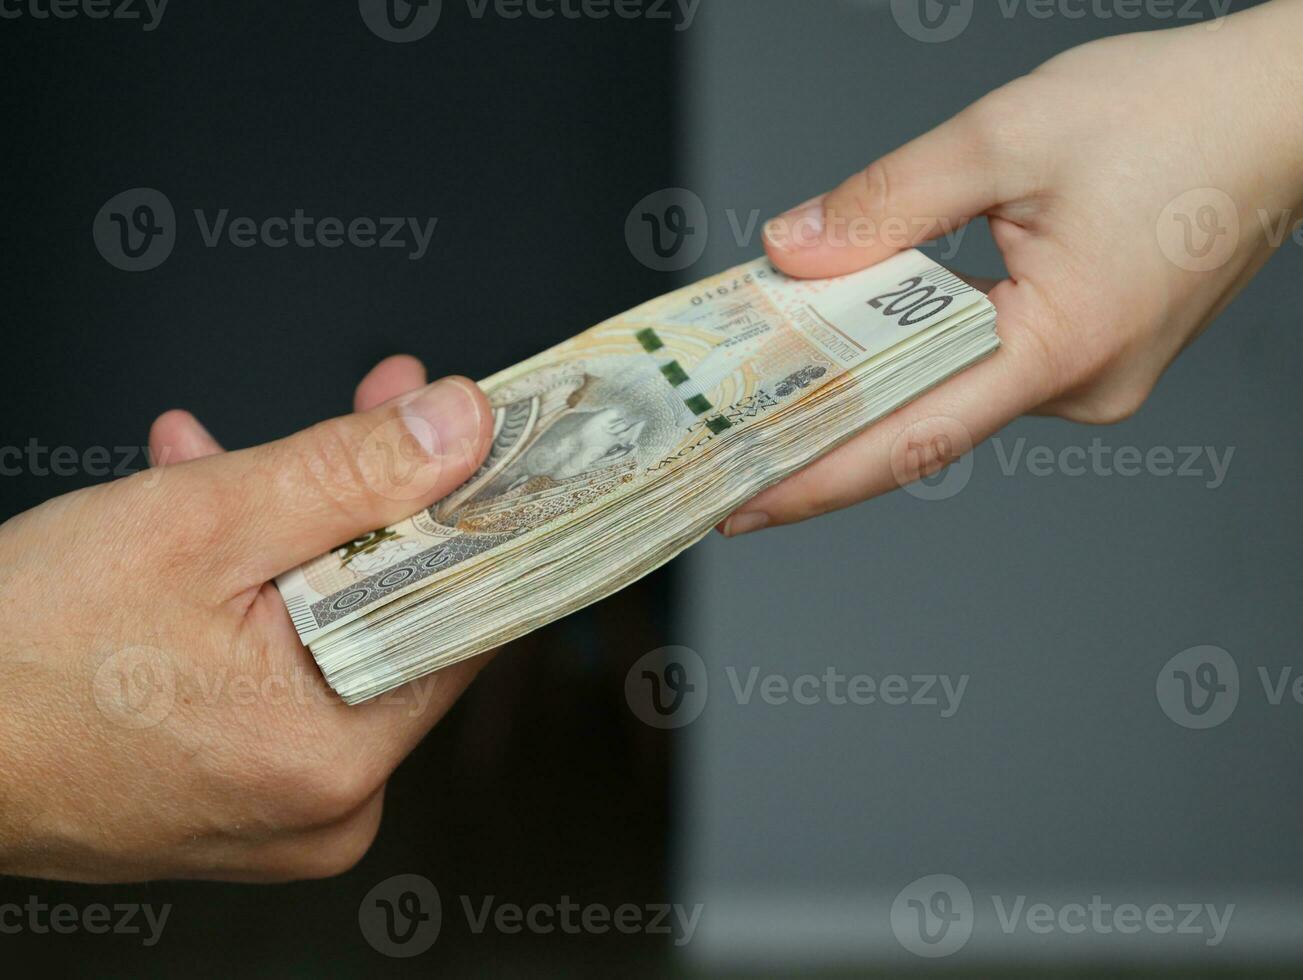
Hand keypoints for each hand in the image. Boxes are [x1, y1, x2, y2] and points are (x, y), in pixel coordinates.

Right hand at [0, 356, 493, 882]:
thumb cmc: (14, 660)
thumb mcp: (200, 526)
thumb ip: (348, 473)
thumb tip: (459, 429)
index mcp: (338, 755)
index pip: (468, 616)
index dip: (470, 511)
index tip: (474, 444)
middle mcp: (324, 803)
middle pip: (397, 616)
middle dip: (370, 500)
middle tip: (375, 410)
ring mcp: (280, 806)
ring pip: (333, 635)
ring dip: (298, 535)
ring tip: (243, 460)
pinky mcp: (237, 792)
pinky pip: (282, 675)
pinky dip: (257, 598)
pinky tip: (208, 522)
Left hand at [721, 1, 1302, 535]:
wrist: (1285, 110)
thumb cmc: (1175, 116)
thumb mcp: (1005, 138)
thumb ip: (887, 202)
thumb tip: (796, 250)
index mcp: (1063, 344)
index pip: (910, 435)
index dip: (817, 476)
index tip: (743, 502)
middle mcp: (1081, 385)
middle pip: (923, 421)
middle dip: (823, 432)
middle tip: (729, 445)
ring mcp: (1091, 377)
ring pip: (954, 392)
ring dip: (872, 384)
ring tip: (777, 383)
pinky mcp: (1092, 356)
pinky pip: (987, 367)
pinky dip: (923, 356)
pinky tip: (867, 339)